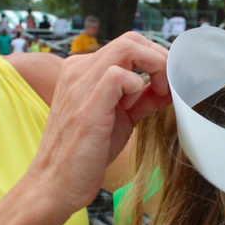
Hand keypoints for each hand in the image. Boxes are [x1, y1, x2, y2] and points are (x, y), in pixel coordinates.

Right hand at [31, 32, 170, 211]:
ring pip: (128, 47)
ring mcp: (80, 85)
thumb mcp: (119, 119)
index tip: (168, 84)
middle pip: (131, 40)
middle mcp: (78, 70)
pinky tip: (133, 109)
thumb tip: (167, 88)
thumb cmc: (85, 155)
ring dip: (154, 68)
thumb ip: (140, 99)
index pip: (128, 45)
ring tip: (158, 93)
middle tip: (169, 86)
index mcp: (82, 71)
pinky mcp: (87, 105)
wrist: (55, 185)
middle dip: (160, 59)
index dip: (155, 60)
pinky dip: (137, 88)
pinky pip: (120, 75)